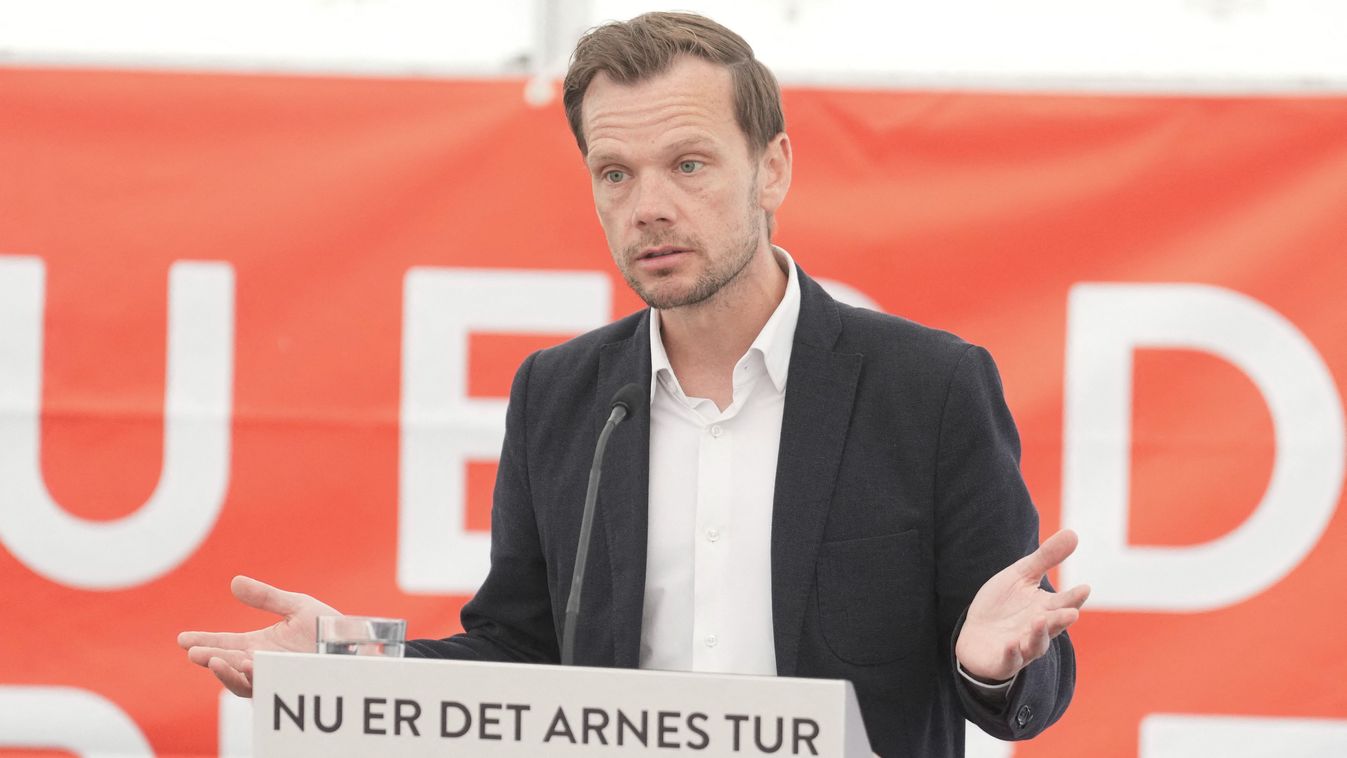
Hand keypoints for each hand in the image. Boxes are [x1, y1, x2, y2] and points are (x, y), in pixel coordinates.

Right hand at [177, 575, 339, 697]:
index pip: (224, 644)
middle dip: (209, 658)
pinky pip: (267, 686)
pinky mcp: (288, 687)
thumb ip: (265, 598)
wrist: (355, 644)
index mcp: (257, 646)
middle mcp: (260, 664)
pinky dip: (253, 676)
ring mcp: (273, 678)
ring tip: (213, 660)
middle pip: (227, 665)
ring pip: (242, 681)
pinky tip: (246, 664)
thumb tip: (234, 582)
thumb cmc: (326, 627)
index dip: (203, 641)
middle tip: (193, 652)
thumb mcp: (295, 606)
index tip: (182, 639)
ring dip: (226, 672)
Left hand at [954, 529, 1089, 682]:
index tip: (1084, 588)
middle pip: (1053, 625)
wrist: (975, 633)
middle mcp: (1037, 630)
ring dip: (1039, 634)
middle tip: (1071, 612)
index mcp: (1045, 609)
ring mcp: (1021, 647)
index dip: (1074, 597)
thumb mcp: (1021, 576)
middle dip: (1061, 619)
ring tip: (1040, 620)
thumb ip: (1046, 558)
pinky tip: (1011, 644)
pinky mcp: (1002, 660)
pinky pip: (1009, 660)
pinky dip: (1012, 654)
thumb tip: (1074, 533)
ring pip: (1035, 645)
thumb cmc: (1003, 605)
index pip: (1064, 603)